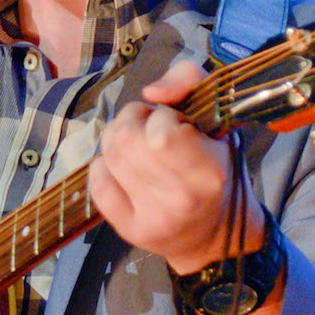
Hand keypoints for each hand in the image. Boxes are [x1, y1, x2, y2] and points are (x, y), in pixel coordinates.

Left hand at [89, 60, 264, 273]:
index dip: (162, 116)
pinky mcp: (129, 231)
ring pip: (109, 155)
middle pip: (125, 139)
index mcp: (209, 172)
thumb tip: (151, 91)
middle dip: (133, 120)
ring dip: (118, 139)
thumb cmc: (217, 169)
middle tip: (150, 128)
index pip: (160, 132)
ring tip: (139, 146)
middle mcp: (180, 199)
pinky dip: (105, 166)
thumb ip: (189, 81)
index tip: (177, 123)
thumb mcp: (218, 119)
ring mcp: (152, 219)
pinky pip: (97, 181)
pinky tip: (125, 170)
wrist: (215, 233)